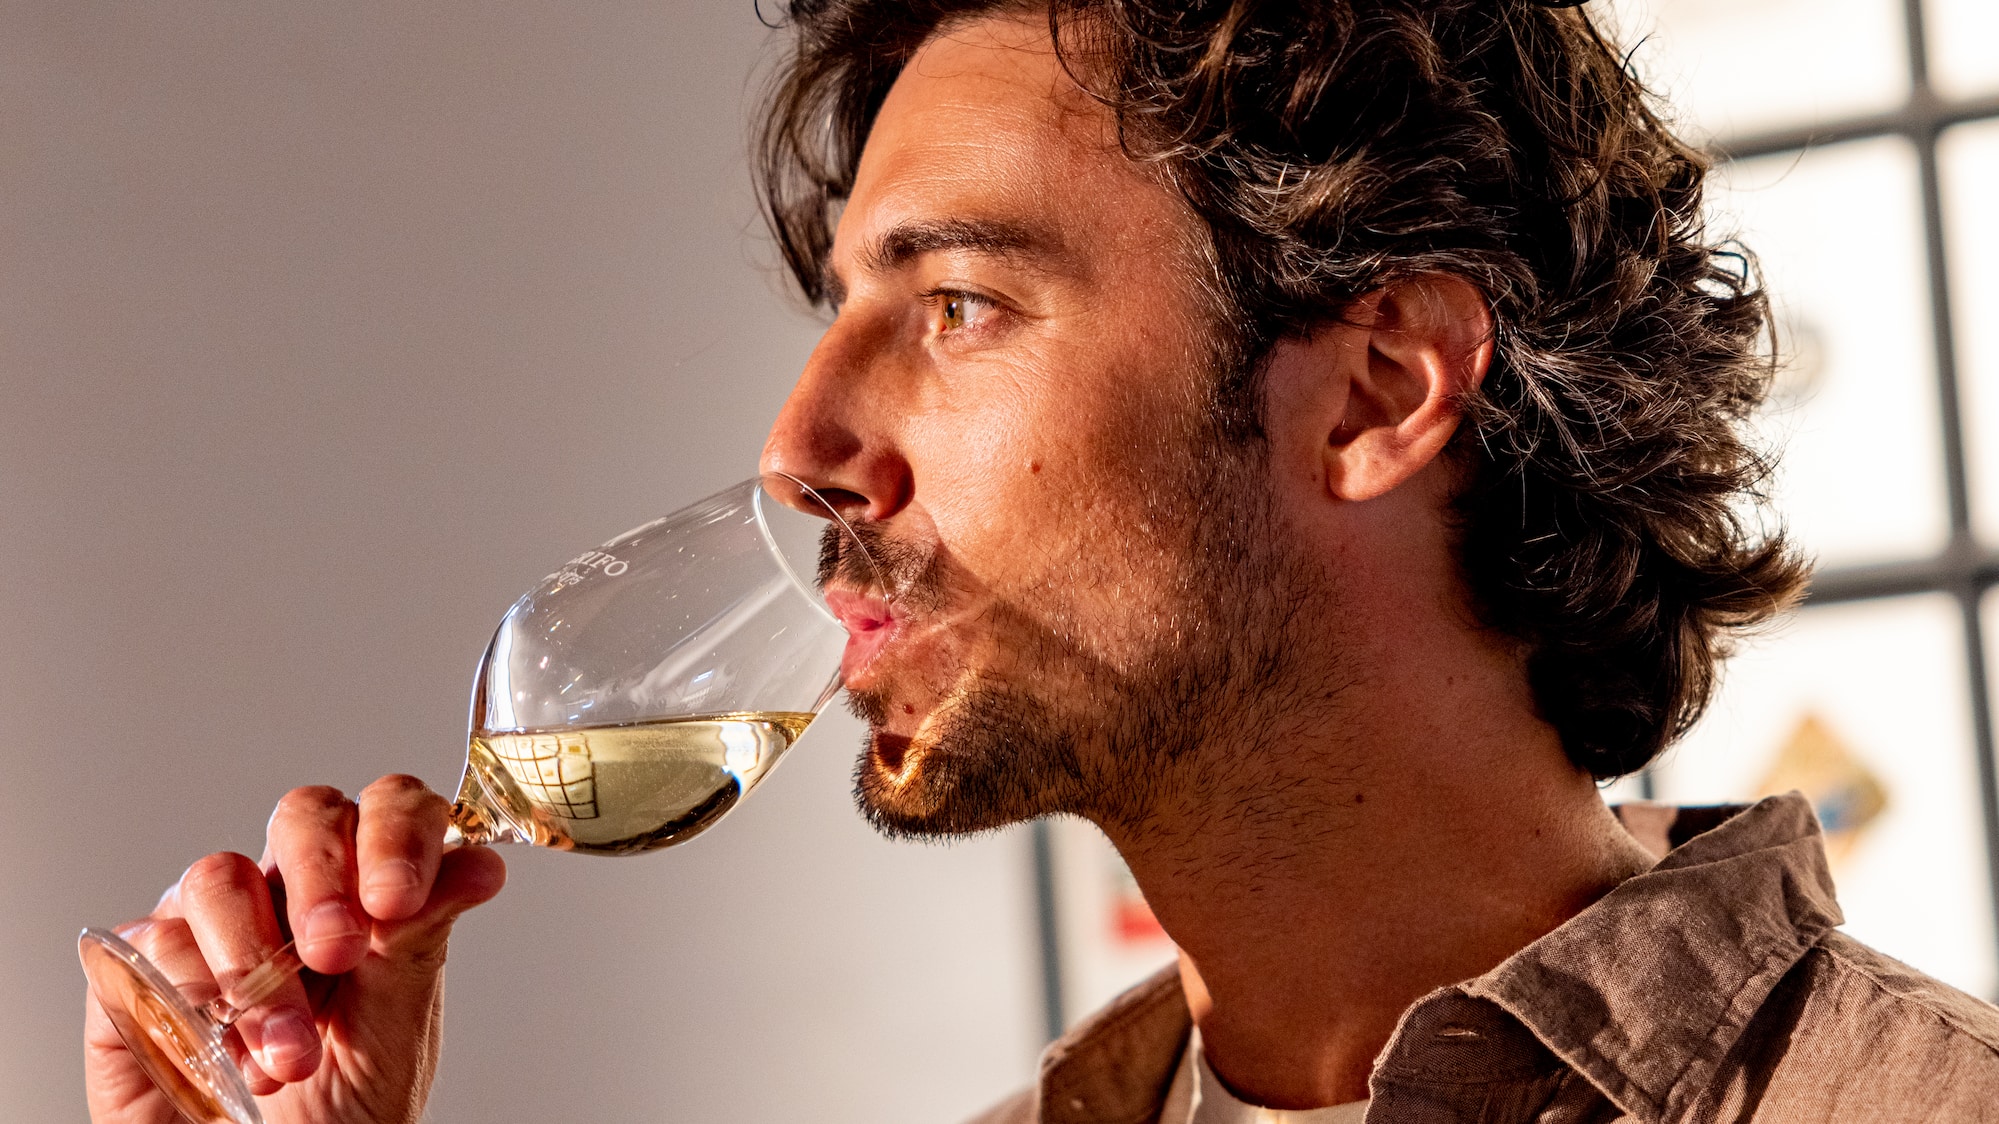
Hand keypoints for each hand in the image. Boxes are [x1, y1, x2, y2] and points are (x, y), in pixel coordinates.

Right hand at [84, 775, 506, 1123]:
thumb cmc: (346, 1098)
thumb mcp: (397, 1021)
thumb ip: (424, 939)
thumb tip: (483, 867)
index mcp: (366, 886)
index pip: (388, 808)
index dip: (396, 832)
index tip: (398, 898)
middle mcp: (287, 887)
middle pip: (304, 815)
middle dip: (324, 879)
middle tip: (339, 952)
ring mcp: (209, 919)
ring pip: (220, 876)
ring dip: (259, 964)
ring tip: (291, 1052)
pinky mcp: (138, 965)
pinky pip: (156, 942)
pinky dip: (197, 997)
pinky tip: (231, 1055)